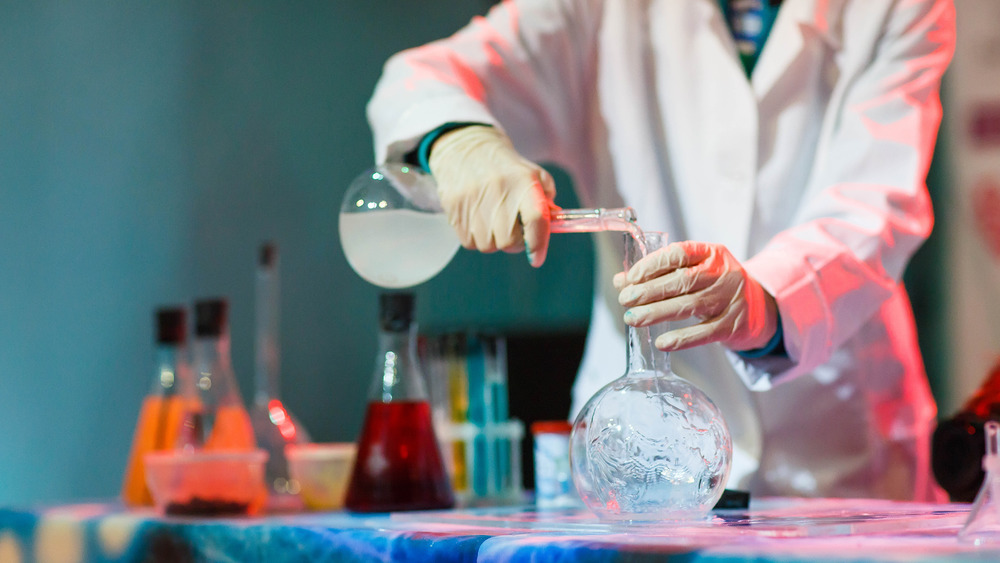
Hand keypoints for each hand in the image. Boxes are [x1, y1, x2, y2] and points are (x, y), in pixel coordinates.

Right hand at [428, 125, 557, 266]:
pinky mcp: (454, 207)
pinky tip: (477, 220)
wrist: (466, 148)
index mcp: (523, 181)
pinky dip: (476, 238)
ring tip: (493, 222)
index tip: (537, 258)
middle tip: (513, 231)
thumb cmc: (506, 168)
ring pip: (487, 245)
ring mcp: (473, 199)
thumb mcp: (533, 175)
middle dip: (514, 243)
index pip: (535, 219)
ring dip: (493, 240)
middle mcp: (498, 189)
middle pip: (509, 241)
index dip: (538, 244)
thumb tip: (552, 225)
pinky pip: (469, 242)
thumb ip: (547, 201)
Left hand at [614, 241, 778, 352]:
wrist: (756, 307)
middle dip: (649, 291)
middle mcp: (723, 273)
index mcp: (711, 253)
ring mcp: (730, 299)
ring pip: (690, 306)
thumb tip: (621, 281)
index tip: (631, 277)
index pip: (679, 253)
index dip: (653, 264)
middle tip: (625, 300)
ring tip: (633, 319)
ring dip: (657, 313)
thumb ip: (660, 273)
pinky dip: (682, 338)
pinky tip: (662, 342)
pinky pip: (704, 333)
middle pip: (682, 281)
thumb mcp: (693, 270)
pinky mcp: (732, 324)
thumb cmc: (714, 285)